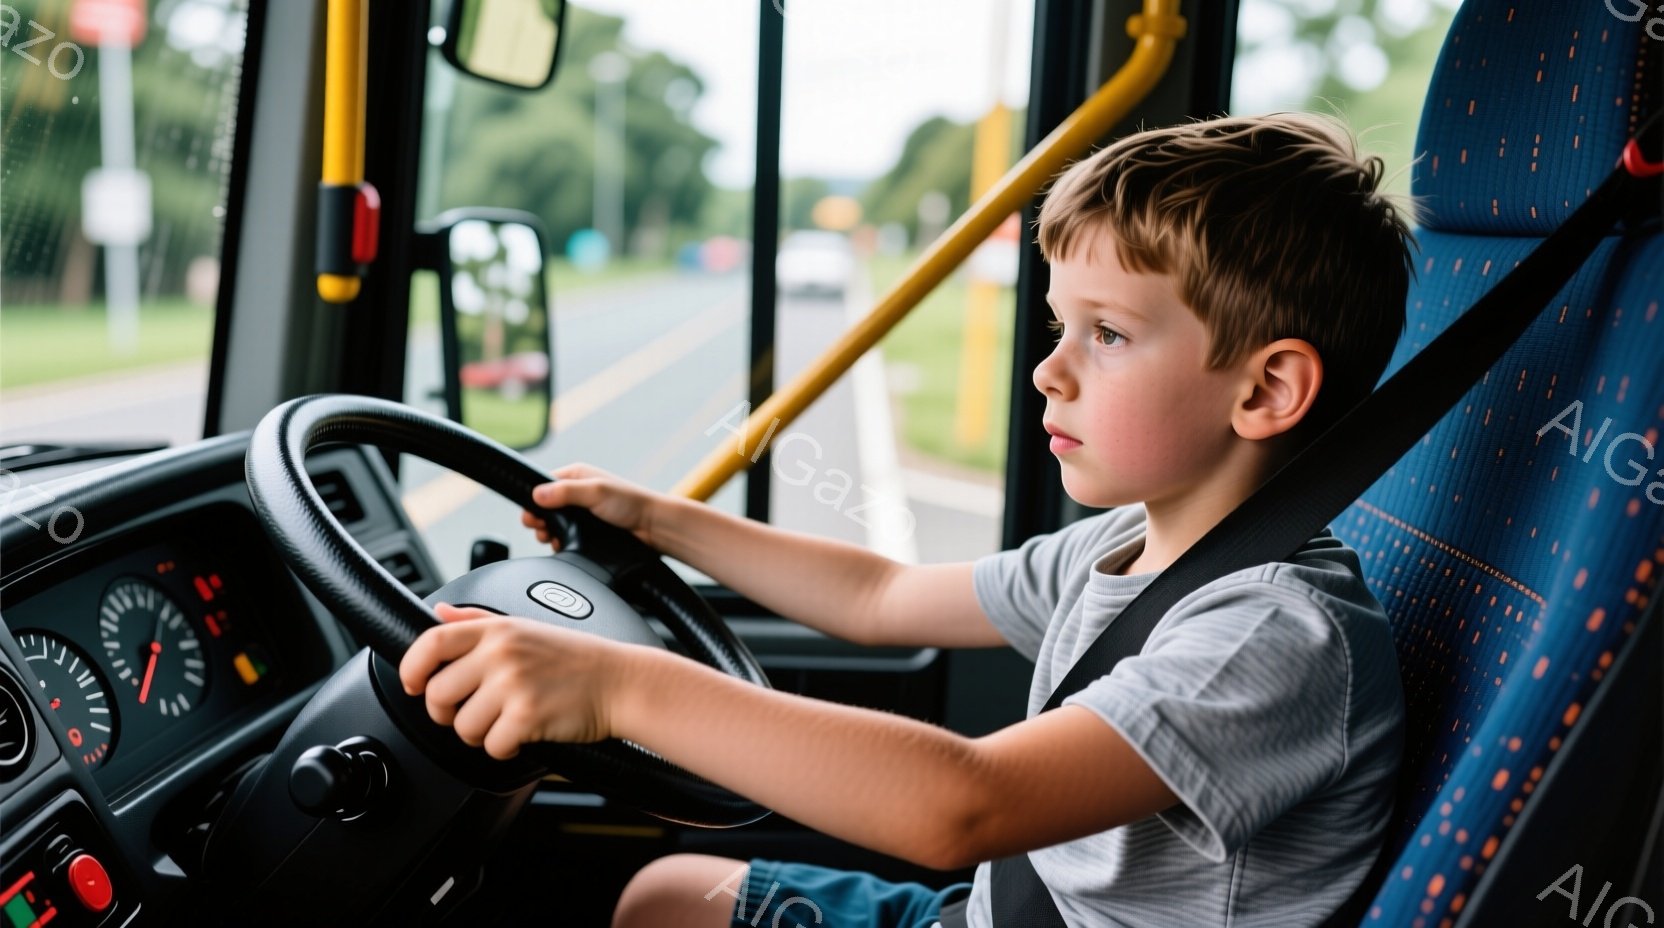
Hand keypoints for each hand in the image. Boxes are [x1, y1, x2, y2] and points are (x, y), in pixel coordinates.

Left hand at [398, 603, 637, 758]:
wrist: (621, 682)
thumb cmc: (575, 659)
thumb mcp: (526, 626)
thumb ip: (477, 621)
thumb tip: (439, 612)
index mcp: (496, 630)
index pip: (431, 642)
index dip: (411, 667)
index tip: (413, 684)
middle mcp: (501, 653)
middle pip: (438, 694)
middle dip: (446, 713)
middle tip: (468, 713)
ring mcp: (514, 684)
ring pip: (462, 726)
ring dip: (478, 734)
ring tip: (502, 723)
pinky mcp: (528, 715)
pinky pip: (491, 746)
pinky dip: (504, 749)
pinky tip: (522, 734)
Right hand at [521, 462, 665, 551]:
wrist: (652, 527)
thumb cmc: (630, 503)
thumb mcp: (596, 492)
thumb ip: (566, 492)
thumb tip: (536, 494)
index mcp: (576, 476)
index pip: (543, 485)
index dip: (534, 502)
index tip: (531, 517)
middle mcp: (577, 492)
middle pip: (545, 507)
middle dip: (540, 521)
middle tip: (542, 532)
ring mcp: (582, 512)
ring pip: (554, 523)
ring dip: (549, 533)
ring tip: (552, 540)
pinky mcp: (586, 529)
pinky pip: (566, 535)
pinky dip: (561, 542)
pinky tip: (563, 546)